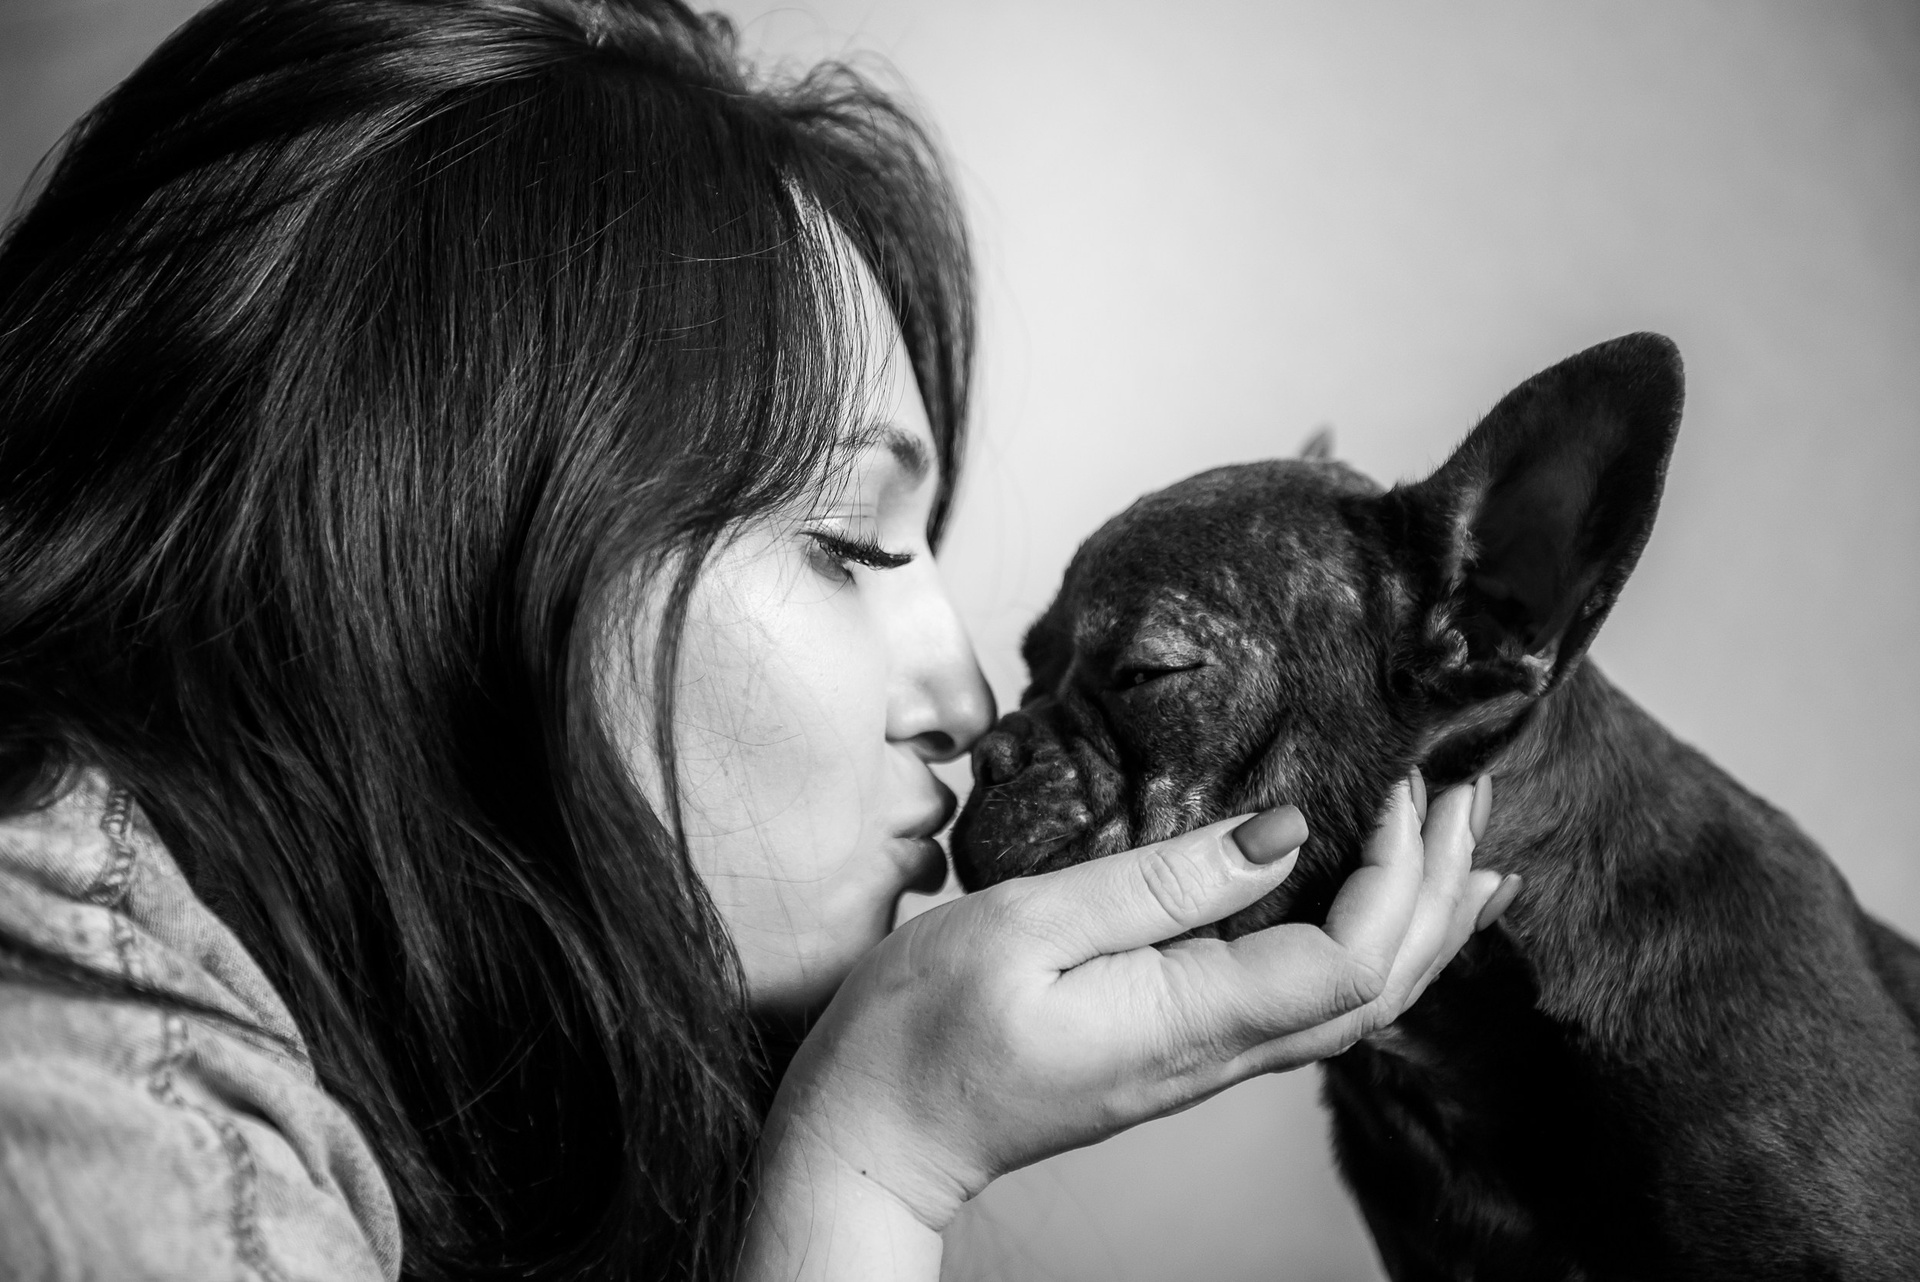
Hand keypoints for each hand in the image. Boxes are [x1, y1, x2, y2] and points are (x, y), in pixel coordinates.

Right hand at [743, 775, 1511, 1276]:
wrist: (876, 1134)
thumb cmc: (923, 1030)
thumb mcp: (1029, 926)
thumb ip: (1161, 884)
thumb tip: (1283, 835)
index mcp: (1190, 1019)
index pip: (1351, 961)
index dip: (1402, 875)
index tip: (1406, 787)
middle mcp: (1217, 1055)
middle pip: (1380, 994)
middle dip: (1441, 895)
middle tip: (1475, 798)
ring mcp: (1203, 1064)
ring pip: (1357, 1010)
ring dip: (1422, 931)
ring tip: (1470, 865)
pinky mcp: (1179, 1053)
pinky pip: (1309, 1011)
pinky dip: (1369, 957)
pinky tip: (1372, 923)